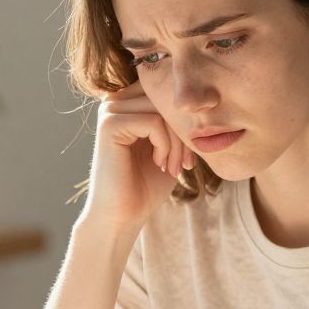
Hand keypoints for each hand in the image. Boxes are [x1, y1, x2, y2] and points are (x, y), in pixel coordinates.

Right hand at [79, 82, 193, 232]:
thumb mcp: (170, 147)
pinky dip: (165, 145)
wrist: (122, 216)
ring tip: (174, 167)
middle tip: (185, 164)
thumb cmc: (146, 185)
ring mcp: (109, 111)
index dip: (185, 121)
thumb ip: (177, 120)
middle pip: (165, 98)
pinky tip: (159, 164)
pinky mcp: (109, 125)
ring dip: (176, 142)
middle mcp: (115, 101)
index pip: (168, 92)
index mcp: (128, 103)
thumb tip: (200, 97)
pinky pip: (153, 122)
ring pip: (161, 109)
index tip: (189, 156)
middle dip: (183, 132)